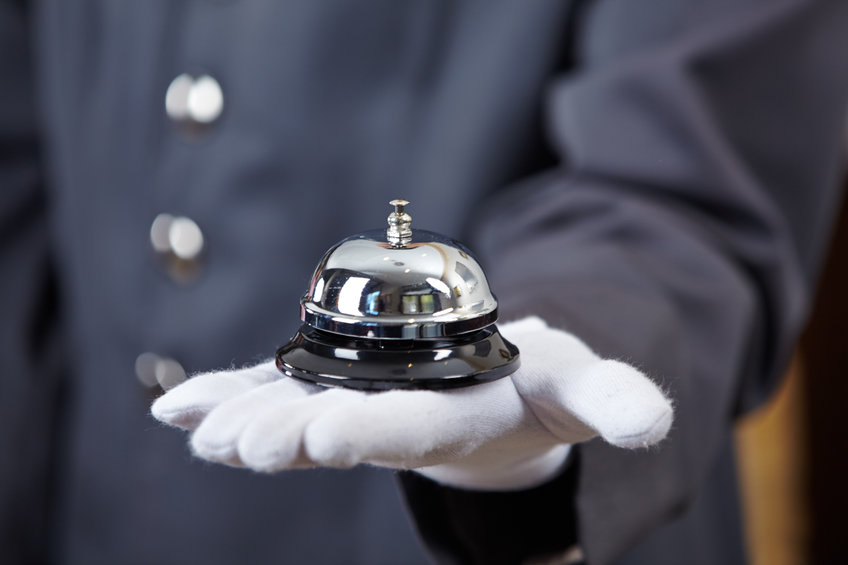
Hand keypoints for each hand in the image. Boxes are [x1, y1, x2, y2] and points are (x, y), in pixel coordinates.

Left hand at [151, 317, 672, 489]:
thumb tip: (653, 425)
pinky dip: (228, 394)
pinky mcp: (334, 393)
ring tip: (191, 425)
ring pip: (295, 414)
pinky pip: (278, 392)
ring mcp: (359, 409)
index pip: (407, 431)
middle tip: (234, 444)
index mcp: (453, 421)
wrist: (496, 406)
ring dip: (243, 420)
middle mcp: (397, 422)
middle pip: (336, 429)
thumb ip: (615, 401)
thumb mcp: (583, 384)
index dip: (366, 434)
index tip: (321, 439)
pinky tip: (176, 405)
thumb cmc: (541, 390)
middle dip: (285, 436)